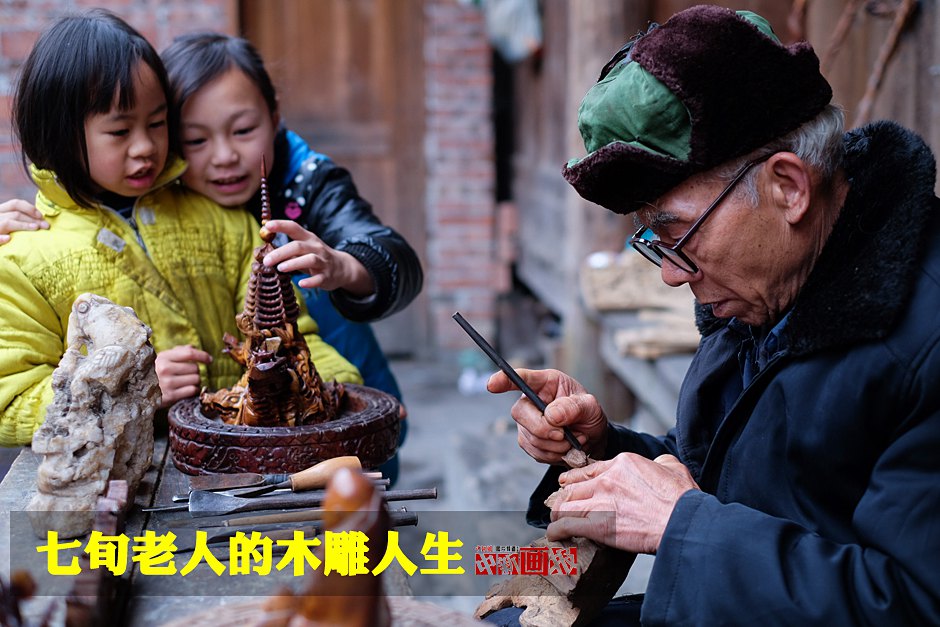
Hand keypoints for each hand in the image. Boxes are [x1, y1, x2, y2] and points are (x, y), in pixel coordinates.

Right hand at [0, 199, 48, 243]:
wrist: (0, 253)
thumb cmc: (4, 232)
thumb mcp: (9, 222)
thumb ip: (19, 219)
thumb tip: (40, 219)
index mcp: (0, 211)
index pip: (15, 204)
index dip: (30, 208)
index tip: (41, 216)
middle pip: (15, 214)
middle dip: (33, 219)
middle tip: (46, 226)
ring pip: (7, 223)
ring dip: (23, 225)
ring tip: (35, 228)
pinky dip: (0, 238)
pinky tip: (8, 239)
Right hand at [155, 345, 212, 407]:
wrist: (138, 393)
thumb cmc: (154, 373)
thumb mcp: (162, 360)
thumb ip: (178, 352)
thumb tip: (193, 347)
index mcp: (163, 357)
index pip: (189, 353)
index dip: (203, 355)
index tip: (210, 359)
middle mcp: (164, 369)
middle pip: (195, 368)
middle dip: (195, 371)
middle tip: (187, 375)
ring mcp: (167, 383)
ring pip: (196, 379)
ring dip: (195, 381)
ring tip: (185, 383)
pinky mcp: (170, 396)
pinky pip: (192, 390)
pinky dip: (193, 390)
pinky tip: (185, 390)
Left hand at [261, 220, 374, 295]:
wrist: (342, 268)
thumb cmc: (316, 257)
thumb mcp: (305, 249)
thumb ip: (288, 250)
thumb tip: (264, 252)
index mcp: (309, 239)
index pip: (294, 228)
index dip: (281, 225)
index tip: (267, 226)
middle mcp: (316, 248)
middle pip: (298, 246)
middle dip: (281, 252)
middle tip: (266, 261)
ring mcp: (323, 262)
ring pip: (309, 259)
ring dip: (294, 263)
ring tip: (280, 268)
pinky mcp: (327, 276)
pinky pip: (318, 279)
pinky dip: (310, 281)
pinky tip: (301, 283)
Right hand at [486, 368, 608, 462]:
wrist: (592, 438)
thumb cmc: (588, 415)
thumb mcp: (590, 406)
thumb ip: (573, 407)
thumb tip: (551, 415)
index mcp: (545, 383)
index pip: (520, 378)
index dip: (503, 380)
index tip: (492, 384)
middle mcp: (530, 400)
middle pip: (520, 413)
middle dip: (544, 428)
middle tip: (565, 434)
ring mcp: (526, 422)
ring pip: (529, 437)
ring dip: (555, 445)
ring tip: (574, 440)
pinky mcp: (528, 441)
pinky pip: (535, 452)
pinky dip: (554, 454)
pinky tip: (566, 448)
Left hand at [546, 453, 698, 553]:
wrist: (683, 522)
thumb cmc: (682, 499)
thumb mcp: (672, 467)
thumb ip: (659, 461)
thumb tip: (657, 463)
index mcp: (622, 464)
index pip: (588, 470)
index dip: (575, 479)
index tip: (568, 485)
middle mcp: (607, 479)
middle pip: (572, 487)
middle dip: (564, 497)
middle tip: (561, 506)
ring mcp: (601, 500)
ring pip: (565, 504)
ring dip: (558, 513)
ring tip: (556, 521)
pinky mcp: (598, 524)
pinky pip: (566, 525)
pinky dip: (557, 530)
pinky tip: (555, 535)